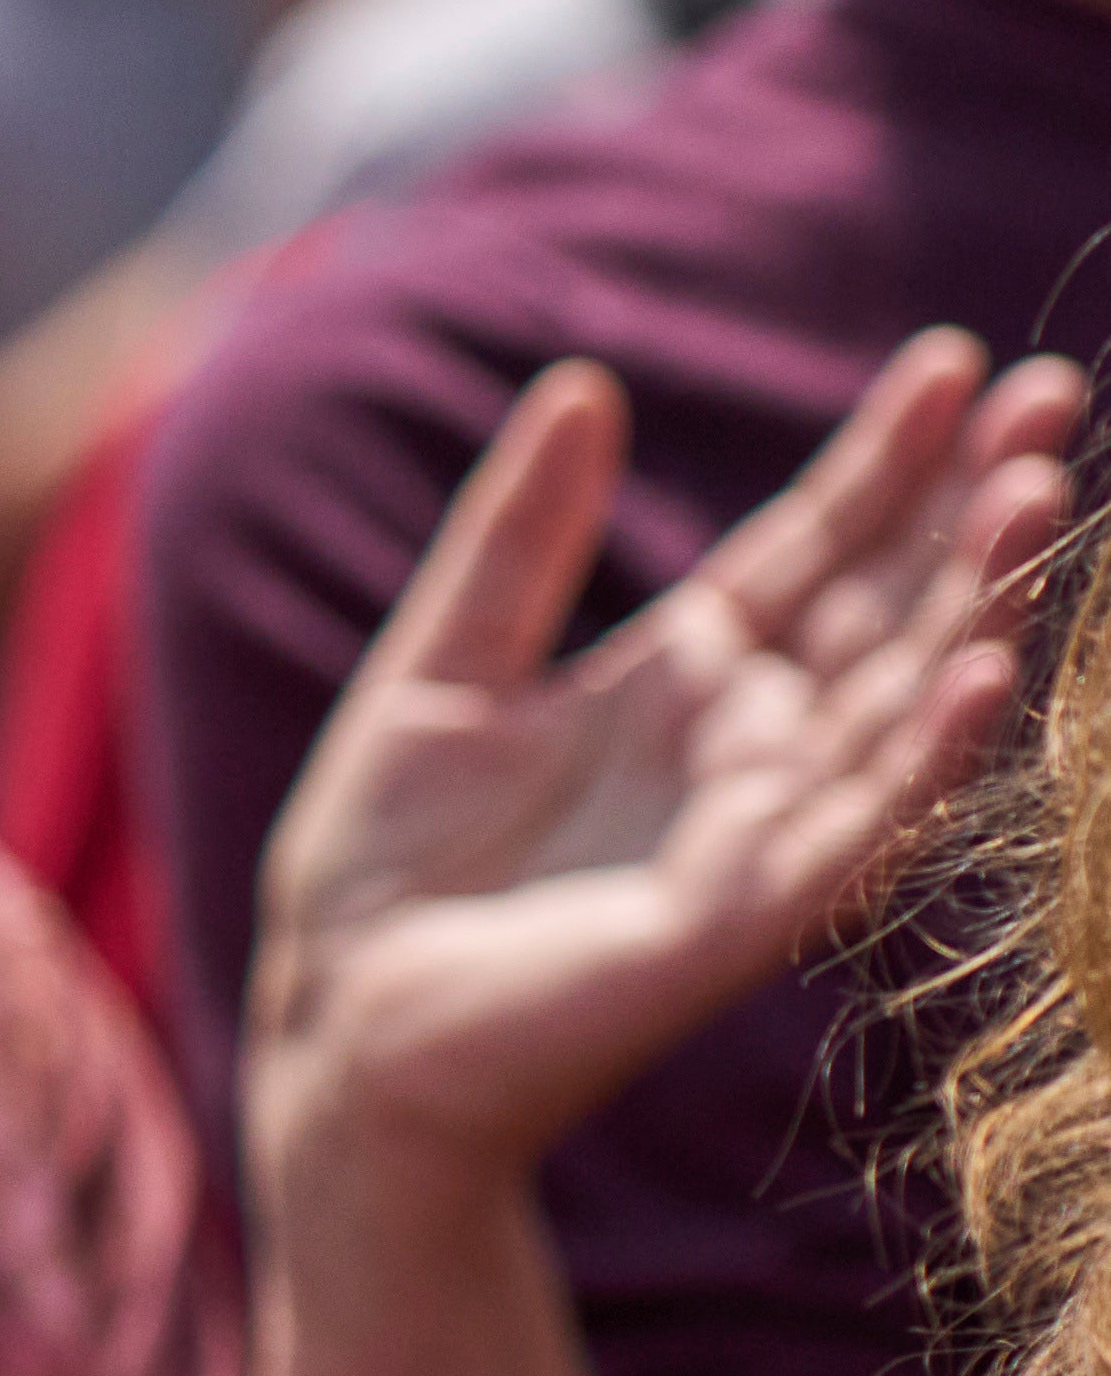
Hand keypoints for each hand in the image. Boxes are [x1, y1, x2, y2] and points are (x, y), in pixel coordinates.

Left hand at [250, 331, 1079, 1182]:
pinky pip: (859, 825)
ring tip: (1036, 495)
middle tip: (1055, 397)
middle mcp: (748, 743)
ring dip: (977, 604)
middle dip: (974, 506)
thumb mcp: (439, 664)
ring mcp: (760, 827)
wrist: (337, 1015)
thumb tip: (582, 384)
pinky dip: (926, 752)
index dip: (888, 459)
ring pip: (904, 700)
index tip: (960, 360)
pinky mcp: (742, 912)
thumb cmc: (387, 859)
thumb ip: (514, 536)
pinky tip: (983, 674)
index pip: (815, 546)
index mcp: (681, 676)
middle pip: (889, 604)